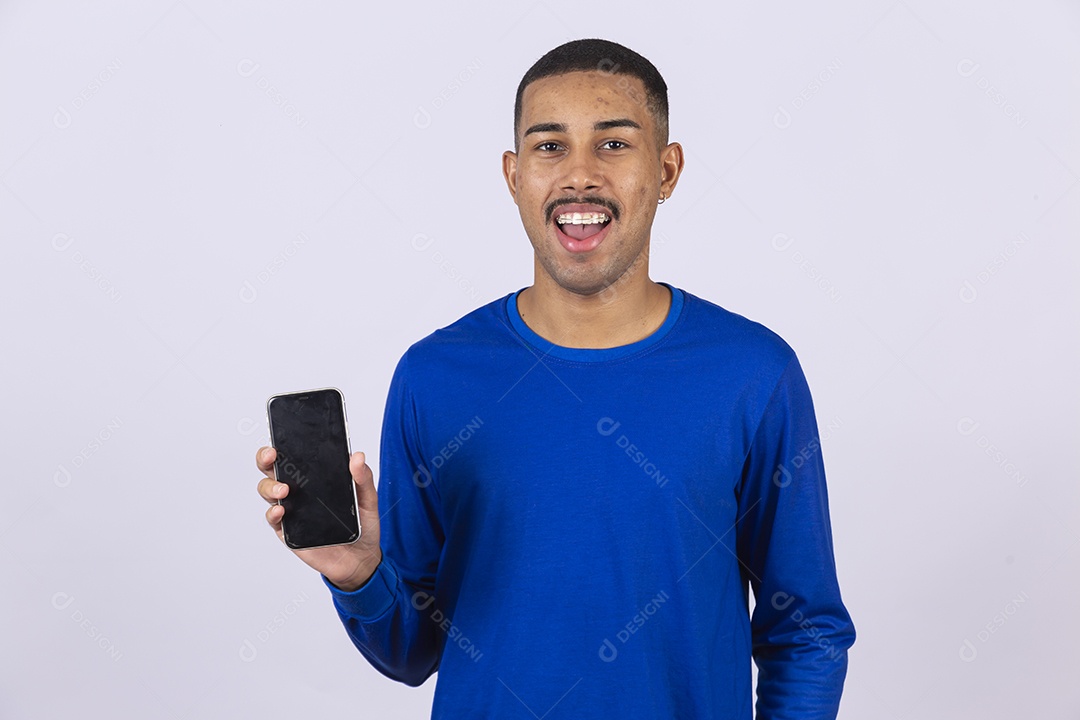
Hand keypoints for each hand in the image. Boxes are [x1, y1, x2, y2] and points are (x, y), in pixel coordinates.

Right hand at [256, 446, 382, 591]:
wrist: (360, 560)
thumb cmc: (361, 526)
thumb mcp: (368, 499)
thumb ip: (363, 478)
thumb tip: (358, 456)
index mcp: (316, 479)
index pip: (295, 456)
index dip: (284, 444)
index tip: (282, 436)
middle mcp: (299, 491)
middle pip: (273, 470)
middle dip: (265, 458)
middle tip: (272, 455)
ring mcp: (291, 510)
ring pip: (268, 492)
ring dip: (270, 487)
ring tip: (284, 490)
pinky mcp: (289, 532)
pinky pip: (274, 520)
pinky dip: (273, 514)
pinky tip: (280, 511)